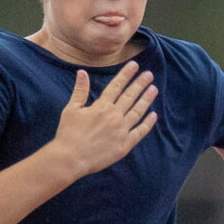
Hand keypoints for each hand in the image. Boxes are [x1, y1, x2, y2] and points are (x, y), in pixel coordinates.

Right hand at [51, 63, 158, 177]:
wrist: (71, 157)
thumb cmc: (68, 133)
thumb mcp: (71, 109)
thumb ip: (80, 91)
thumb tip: (82, 72)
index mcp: (101, 106)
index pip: (117, 86)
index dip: (126, 75)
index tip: (135, 65)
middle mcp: (114, 116)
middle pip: (130, 96)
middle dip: (140, 84)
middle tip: (149, 75)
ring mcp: (122, 130)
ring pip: (138, 111)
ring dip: (147, 100)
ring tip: (154, 89)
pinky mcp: (125, 144)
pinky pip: (140, 132)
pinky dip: (147, 123)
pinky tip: (153, 115)